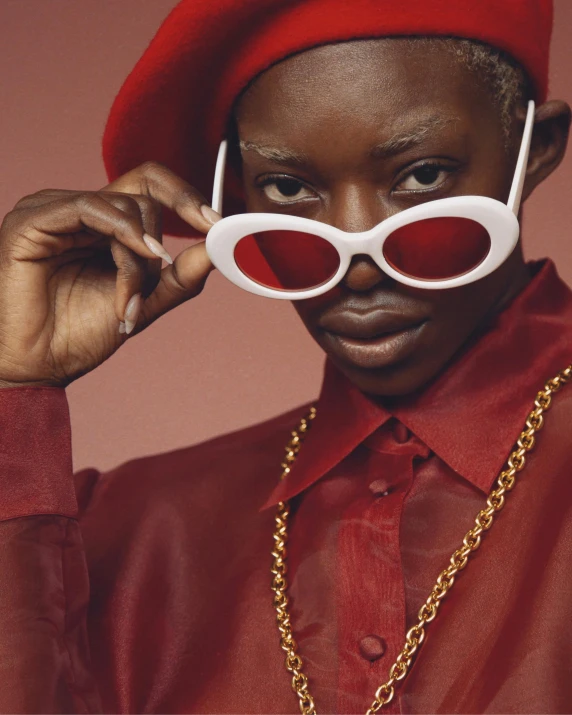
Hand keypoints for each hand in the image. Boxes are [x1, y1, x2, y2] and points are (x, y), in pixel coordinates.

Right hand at [0, 161, 219, 387]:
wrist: (42, 365)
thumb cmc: (82, 334)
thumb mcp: (146, 301)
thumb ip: (181, 275)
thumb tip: (219, 247)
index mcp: (105, 224)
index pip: (151, 185)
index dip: (186, 197)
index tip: (217, 224)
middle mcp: (81, 211)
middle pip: (145, 193)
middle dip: (159, 245)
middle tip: (153, 283)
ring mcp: (56, 210)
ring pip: (125, 205)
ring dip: (138, 258)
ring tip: (128, 299)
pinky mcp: (34, 219)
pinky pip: (91, 208)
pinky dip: (120, 240)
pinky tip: (125, 277)